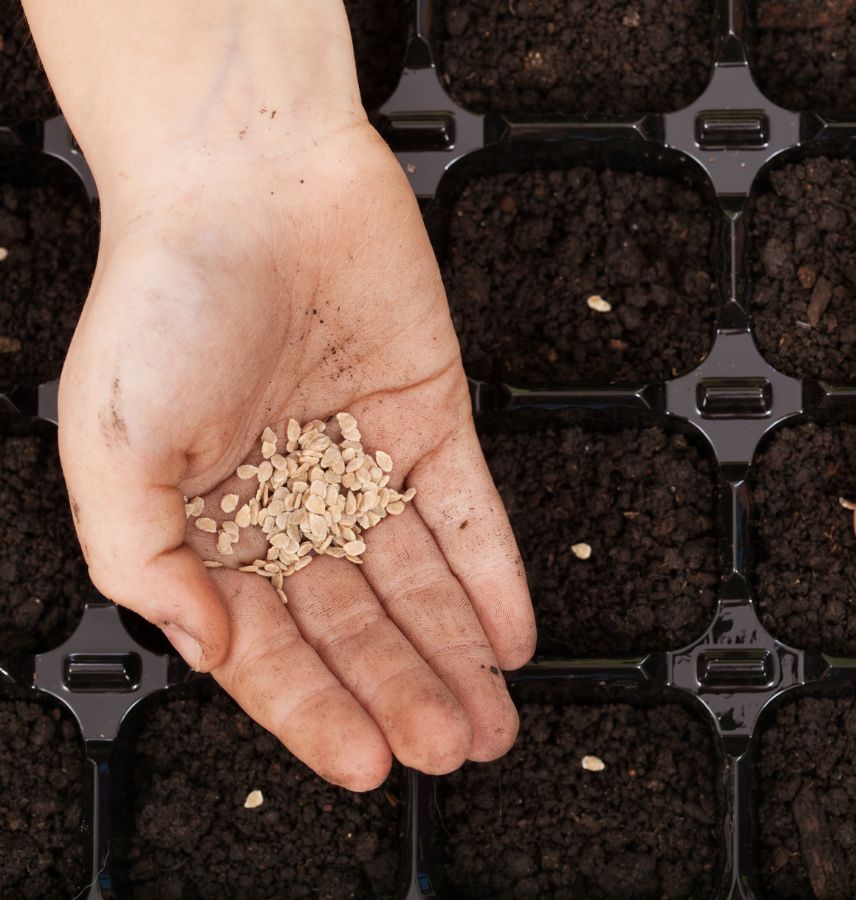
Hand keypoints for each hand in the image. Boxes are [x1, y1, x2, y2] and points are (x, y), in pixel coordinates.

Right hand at [58, 124, 534, 789]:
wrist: (251, 177)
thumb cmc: (164, 293)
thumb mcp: (113, 443)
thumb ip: (142, 557)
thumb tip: (203, 647)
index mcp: (205, 522)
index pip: (270, 643)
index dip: (317, 709)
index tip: (365, 763)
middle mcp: (288, 502)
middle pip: (356, 624)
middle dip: (404, 692)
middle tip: (450, 750)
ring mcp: (363, 462)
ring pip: (419, 582)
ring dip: (455, 654)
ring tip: (491, 720)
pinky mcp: (430, 418)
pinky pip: (468, 512)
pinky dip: (493, 574)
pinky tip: (511, 634)